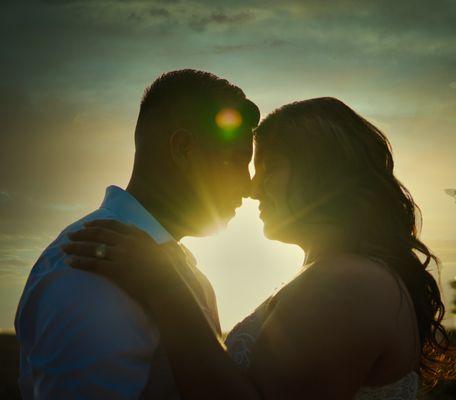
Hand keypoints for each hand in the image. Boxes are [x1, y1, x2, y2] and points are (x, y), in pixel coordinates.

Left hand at [62, 219, 185, 308]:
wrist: (167, 285)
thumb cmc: (166, 268)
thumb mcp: (157, 245)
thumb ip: (144, 235)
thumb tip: (132, 226)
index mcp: (138, 235)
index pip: (113, 225)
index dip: (98, 224)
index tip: (87, 225)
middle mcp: (128, 242)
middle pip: (99, 234)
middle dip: (82, 234)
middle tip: (70, 235)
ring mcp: (121, 256)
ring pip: (93, 248)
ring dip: (76, 247)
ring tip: (64, 248)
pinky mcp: (115, 271)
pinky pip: (93, 264)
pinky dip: (79, 262)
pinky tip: (69, 263)